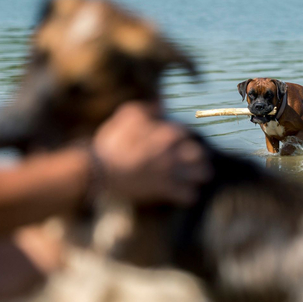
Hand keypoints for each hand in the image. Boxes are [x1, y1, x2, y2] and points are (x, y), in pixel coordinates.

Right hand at [93, 102, 211, 203]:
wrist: (101, 172)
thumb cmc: (112, 143)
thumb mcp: (126, 117)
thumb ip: (146, 109)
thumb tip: (160, 105)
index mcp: (166, 133)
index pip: (187, 132)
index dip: (185, 136)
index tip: (183, 140)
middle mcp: (173, 152)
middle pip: (200, 153)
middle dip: (200, 156)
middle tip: (198, 159)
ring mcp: (171, 172)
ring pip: (202, 174)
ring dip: (201, 175)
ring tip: (200, 176)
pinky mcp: (165, 190)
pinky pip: (189, 195)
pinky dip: (189, 195)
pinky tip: (186, 194)